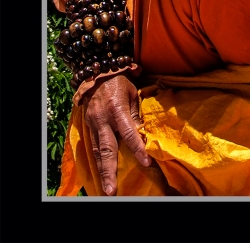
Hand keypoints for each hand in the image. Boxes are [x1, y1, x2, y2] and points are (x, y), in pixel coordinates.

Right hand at [83, 73, 150, 195]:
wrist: (96, 74)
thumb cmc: (119, 82)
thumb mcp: (132, 92)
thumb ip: (136, 113)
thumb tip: (142, 132)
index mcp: (117, 109)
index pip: (129, 133)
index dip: (138, 148)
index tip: (146, 162)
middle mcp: (103, 119)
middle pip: (107, 149)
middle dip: (110, 171)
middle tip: (112, 189)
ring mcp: (94, 123)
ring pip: (97, 151)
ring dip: (102, 171)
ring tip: (107, 187)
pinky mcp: (88, 125)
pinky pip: (93, 146)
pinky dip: (98, 160)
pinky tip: (102, 172)